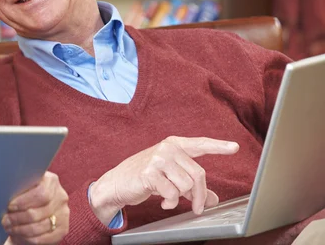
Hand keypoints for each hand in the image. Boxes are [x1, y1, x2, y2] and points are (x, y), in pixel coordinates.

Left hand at [1, 171, 68, 244]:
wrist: (35, 208)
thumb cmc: (25, 195)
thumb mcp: (24, 186)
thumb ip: (19, 186)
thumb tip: (3, 193)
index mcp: (51, 181)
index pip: (40, 193)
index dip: (23, 202)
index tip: (9, 206)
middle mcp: (61, 196)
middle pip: (39, 212)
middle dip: (18, 218)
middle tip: (5, 220)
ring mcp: (64, 213)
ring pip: (41, 226)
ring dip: (21, 229)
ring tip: (9, 228)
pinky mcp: (63, 228)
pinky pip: (44, 238)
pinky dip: (28, 238)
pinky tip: (19, 235)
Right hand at [90, 136, 238, 224]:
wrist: (118, 183)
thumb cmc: (146, 178)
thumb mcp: (171, 179)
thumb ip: (192, 186)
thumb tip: (213, 199)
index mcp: (174, 145)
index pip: (200, 144)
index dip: (219, 147)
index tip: (234, 147)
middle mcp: (167, 148)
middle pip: (198, 174)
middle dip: (199, 195)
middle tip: (197, 208)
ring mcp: (158, 158)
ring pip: (186, 184)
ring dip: (180, 198)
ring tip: (169, 198)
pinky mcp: (150, 172)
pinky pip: (172, 192)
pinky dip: (170, 202)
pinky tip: (163, 202)